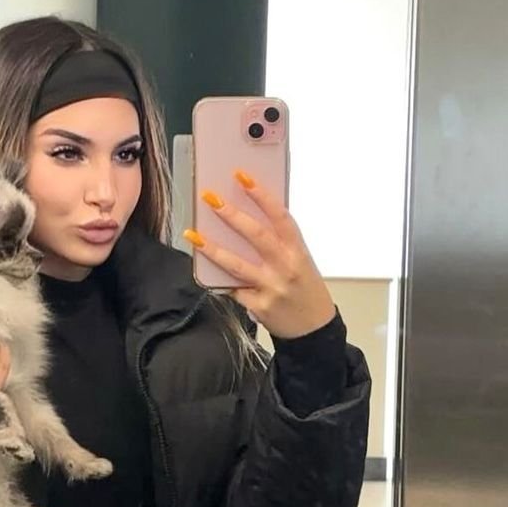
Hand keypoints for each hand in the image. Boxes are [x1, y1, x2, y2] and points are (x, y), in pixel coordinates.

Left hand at [184, 171, 336, 339]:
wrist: (313, 329)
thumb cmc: (305, 290)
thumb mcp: (300, 261)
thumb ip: (278, 243)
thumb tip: (246, 221)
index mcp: (297, 251)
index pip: (280, 216)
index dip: (261, 195)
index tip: (243, 177)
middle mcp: (285, 267)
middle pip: (256, 236)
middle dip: (231, 215)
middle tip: (211, 199)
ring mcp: (271, 287)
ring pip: (237, 265)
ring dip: (212, 248)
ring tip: (193, 234)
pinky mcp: (258, 306)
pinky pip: (233, 289)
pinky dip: (218, 279)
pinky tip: (202, 268)